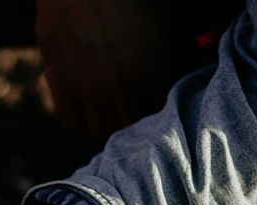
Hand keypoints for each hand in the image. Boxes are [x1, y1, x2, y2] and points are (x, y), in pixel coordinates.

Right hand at [35, 0, 196, 137]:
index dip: (165, 114)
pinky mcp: (63, 83)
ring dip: (109, 122)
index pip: (169, 116)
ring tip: (109, 109)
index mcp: (164, 68)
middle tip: (134, 110)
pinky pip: (73, 122)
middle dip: (138, 121)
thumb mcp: (172, 21)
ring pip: (105, 131)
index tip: (160, 108)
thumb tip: (193, 77)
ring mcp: (94, 87)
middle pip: (137, 129)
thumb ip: (183, 54)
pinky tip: (85, 103)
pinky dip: (79, 118)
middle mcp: (130, 85)